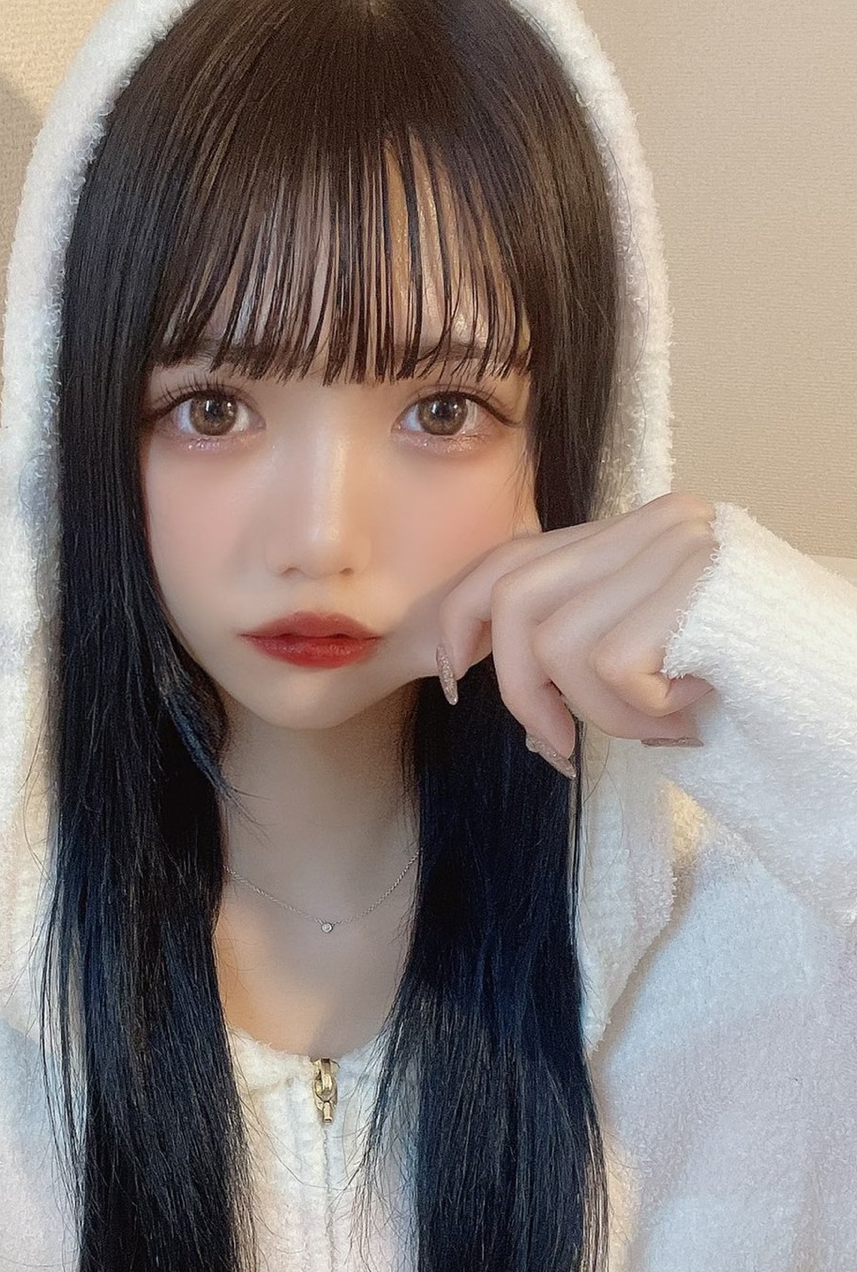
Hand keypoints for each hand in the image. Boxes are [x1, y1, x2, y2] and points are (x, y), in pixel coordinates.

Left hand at [434, 492, 719, 774]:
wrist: (851, 677)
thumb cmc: (738, 676)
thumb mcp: (650, 647)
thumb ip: (578, 641)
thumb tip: (500, 691)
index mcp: (628, 534)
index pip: (511, 558)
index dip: (461, 620)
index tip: (454, 681)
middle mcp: (649, 525)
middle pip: (513, 599)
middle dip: (519, 689)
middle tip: (557, 746)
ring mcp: (671, 547)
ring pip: (556, 646)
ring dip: (601, 715)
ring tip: (664, 725)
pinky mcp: (690, 585)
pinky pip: (611, 669)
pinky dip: (641, 713)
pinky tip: (691, 709)